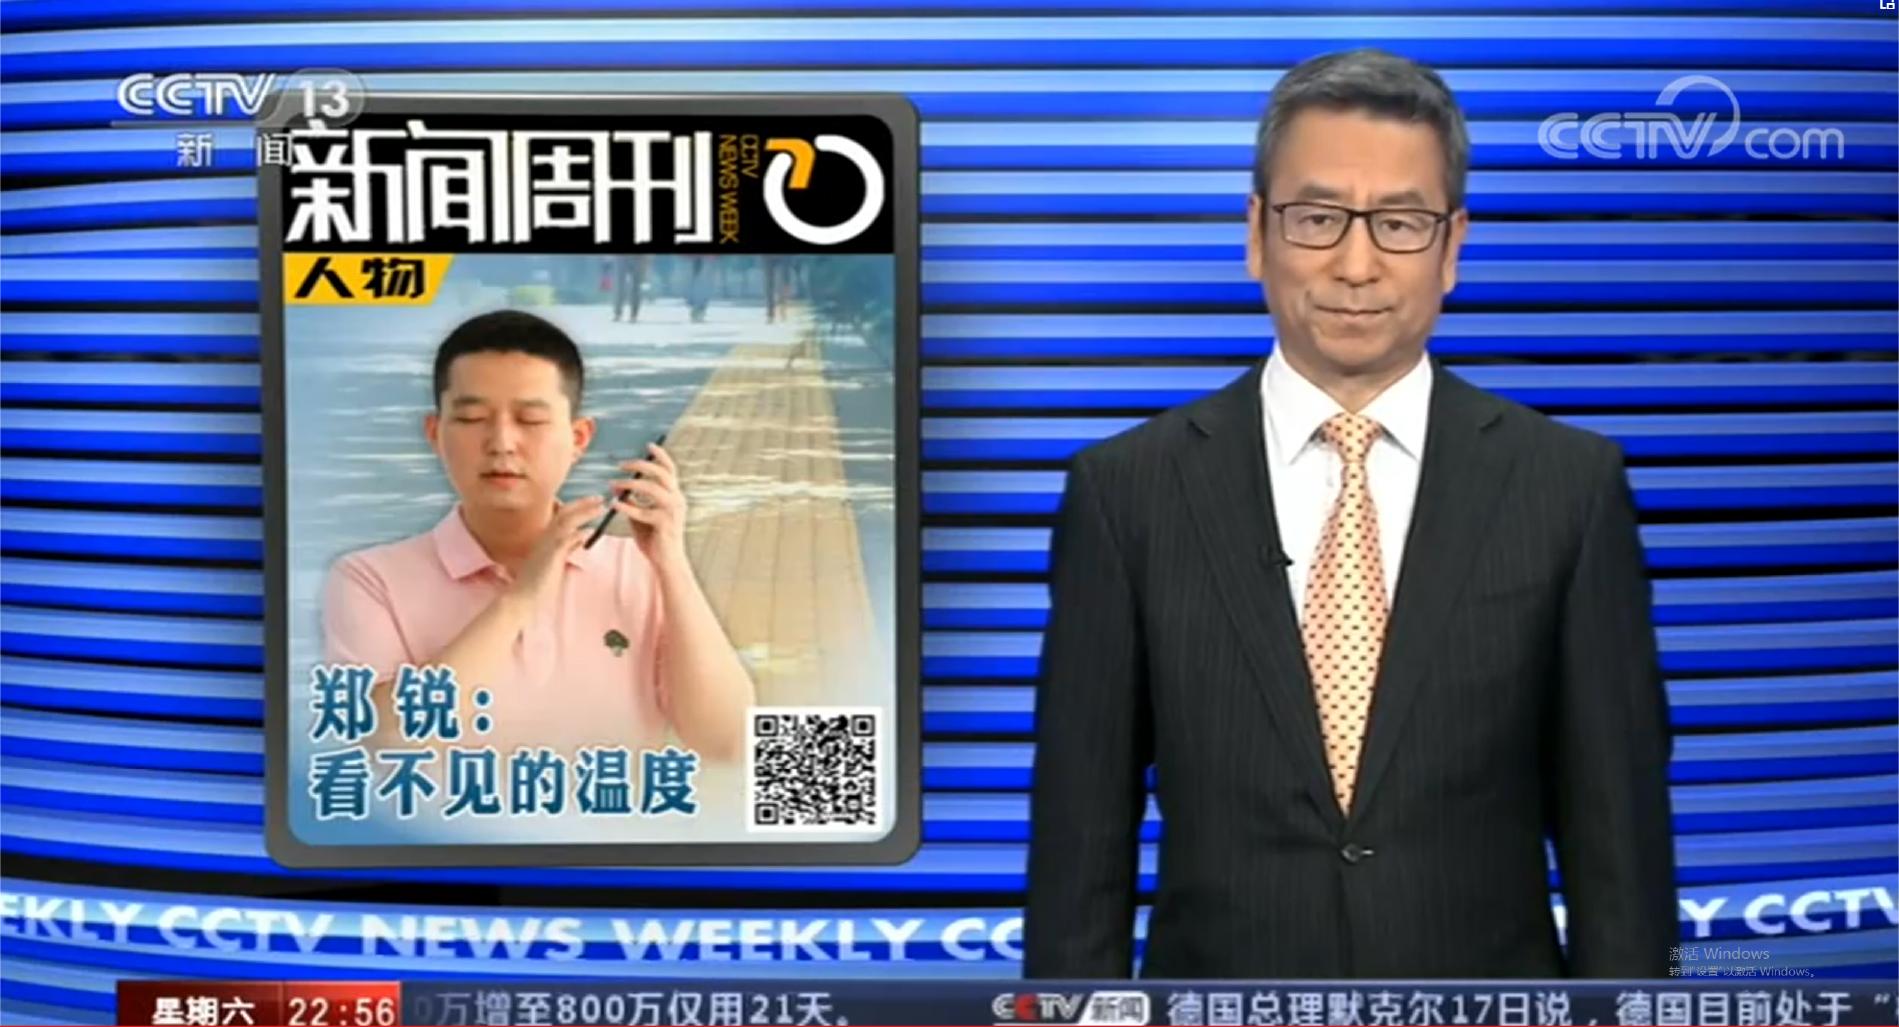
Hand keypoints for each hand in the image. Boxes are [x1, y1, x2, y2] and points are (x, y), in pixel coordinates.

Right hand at [508, 494, 604, 608]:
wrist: (522, 597)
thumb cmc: (538, 582)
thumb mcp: (556, 559)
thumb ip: (567, 547)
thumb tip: (580, 537)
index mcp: (547, 538)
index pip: (563, 515)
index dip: (578, 506)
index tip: (594, 501)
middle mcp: (545, 538)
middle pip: (565, 513)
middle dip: (583, 504)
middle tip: (600, 498)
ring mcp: (546, 546)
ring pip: (565, 522)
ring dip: (583, 514)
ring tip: (600, 509)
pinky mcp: (549, 557)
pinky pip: (563, 542)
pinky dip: (576, 535)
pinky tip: (589, 532)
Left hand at [611, 442, 687, 569]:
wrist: (667, 562)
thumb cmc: (654, 539)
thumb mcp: (641, 517)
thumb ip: (633, 502)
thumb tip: (618, 488)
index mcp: (674, 496)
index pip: (670, 470)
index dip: (660, 456)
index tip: (648, 445)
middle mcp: (677, 500)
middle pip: (661, 473)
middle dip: (640, 465)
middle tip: (621, 465)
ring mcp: (673, 511)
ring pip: (652, 488)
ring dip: (630, 484)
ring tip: (614, 485)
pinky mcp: (665, 524)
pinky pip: (643, 511)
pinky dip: (627, 507)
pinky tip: (614, 505)